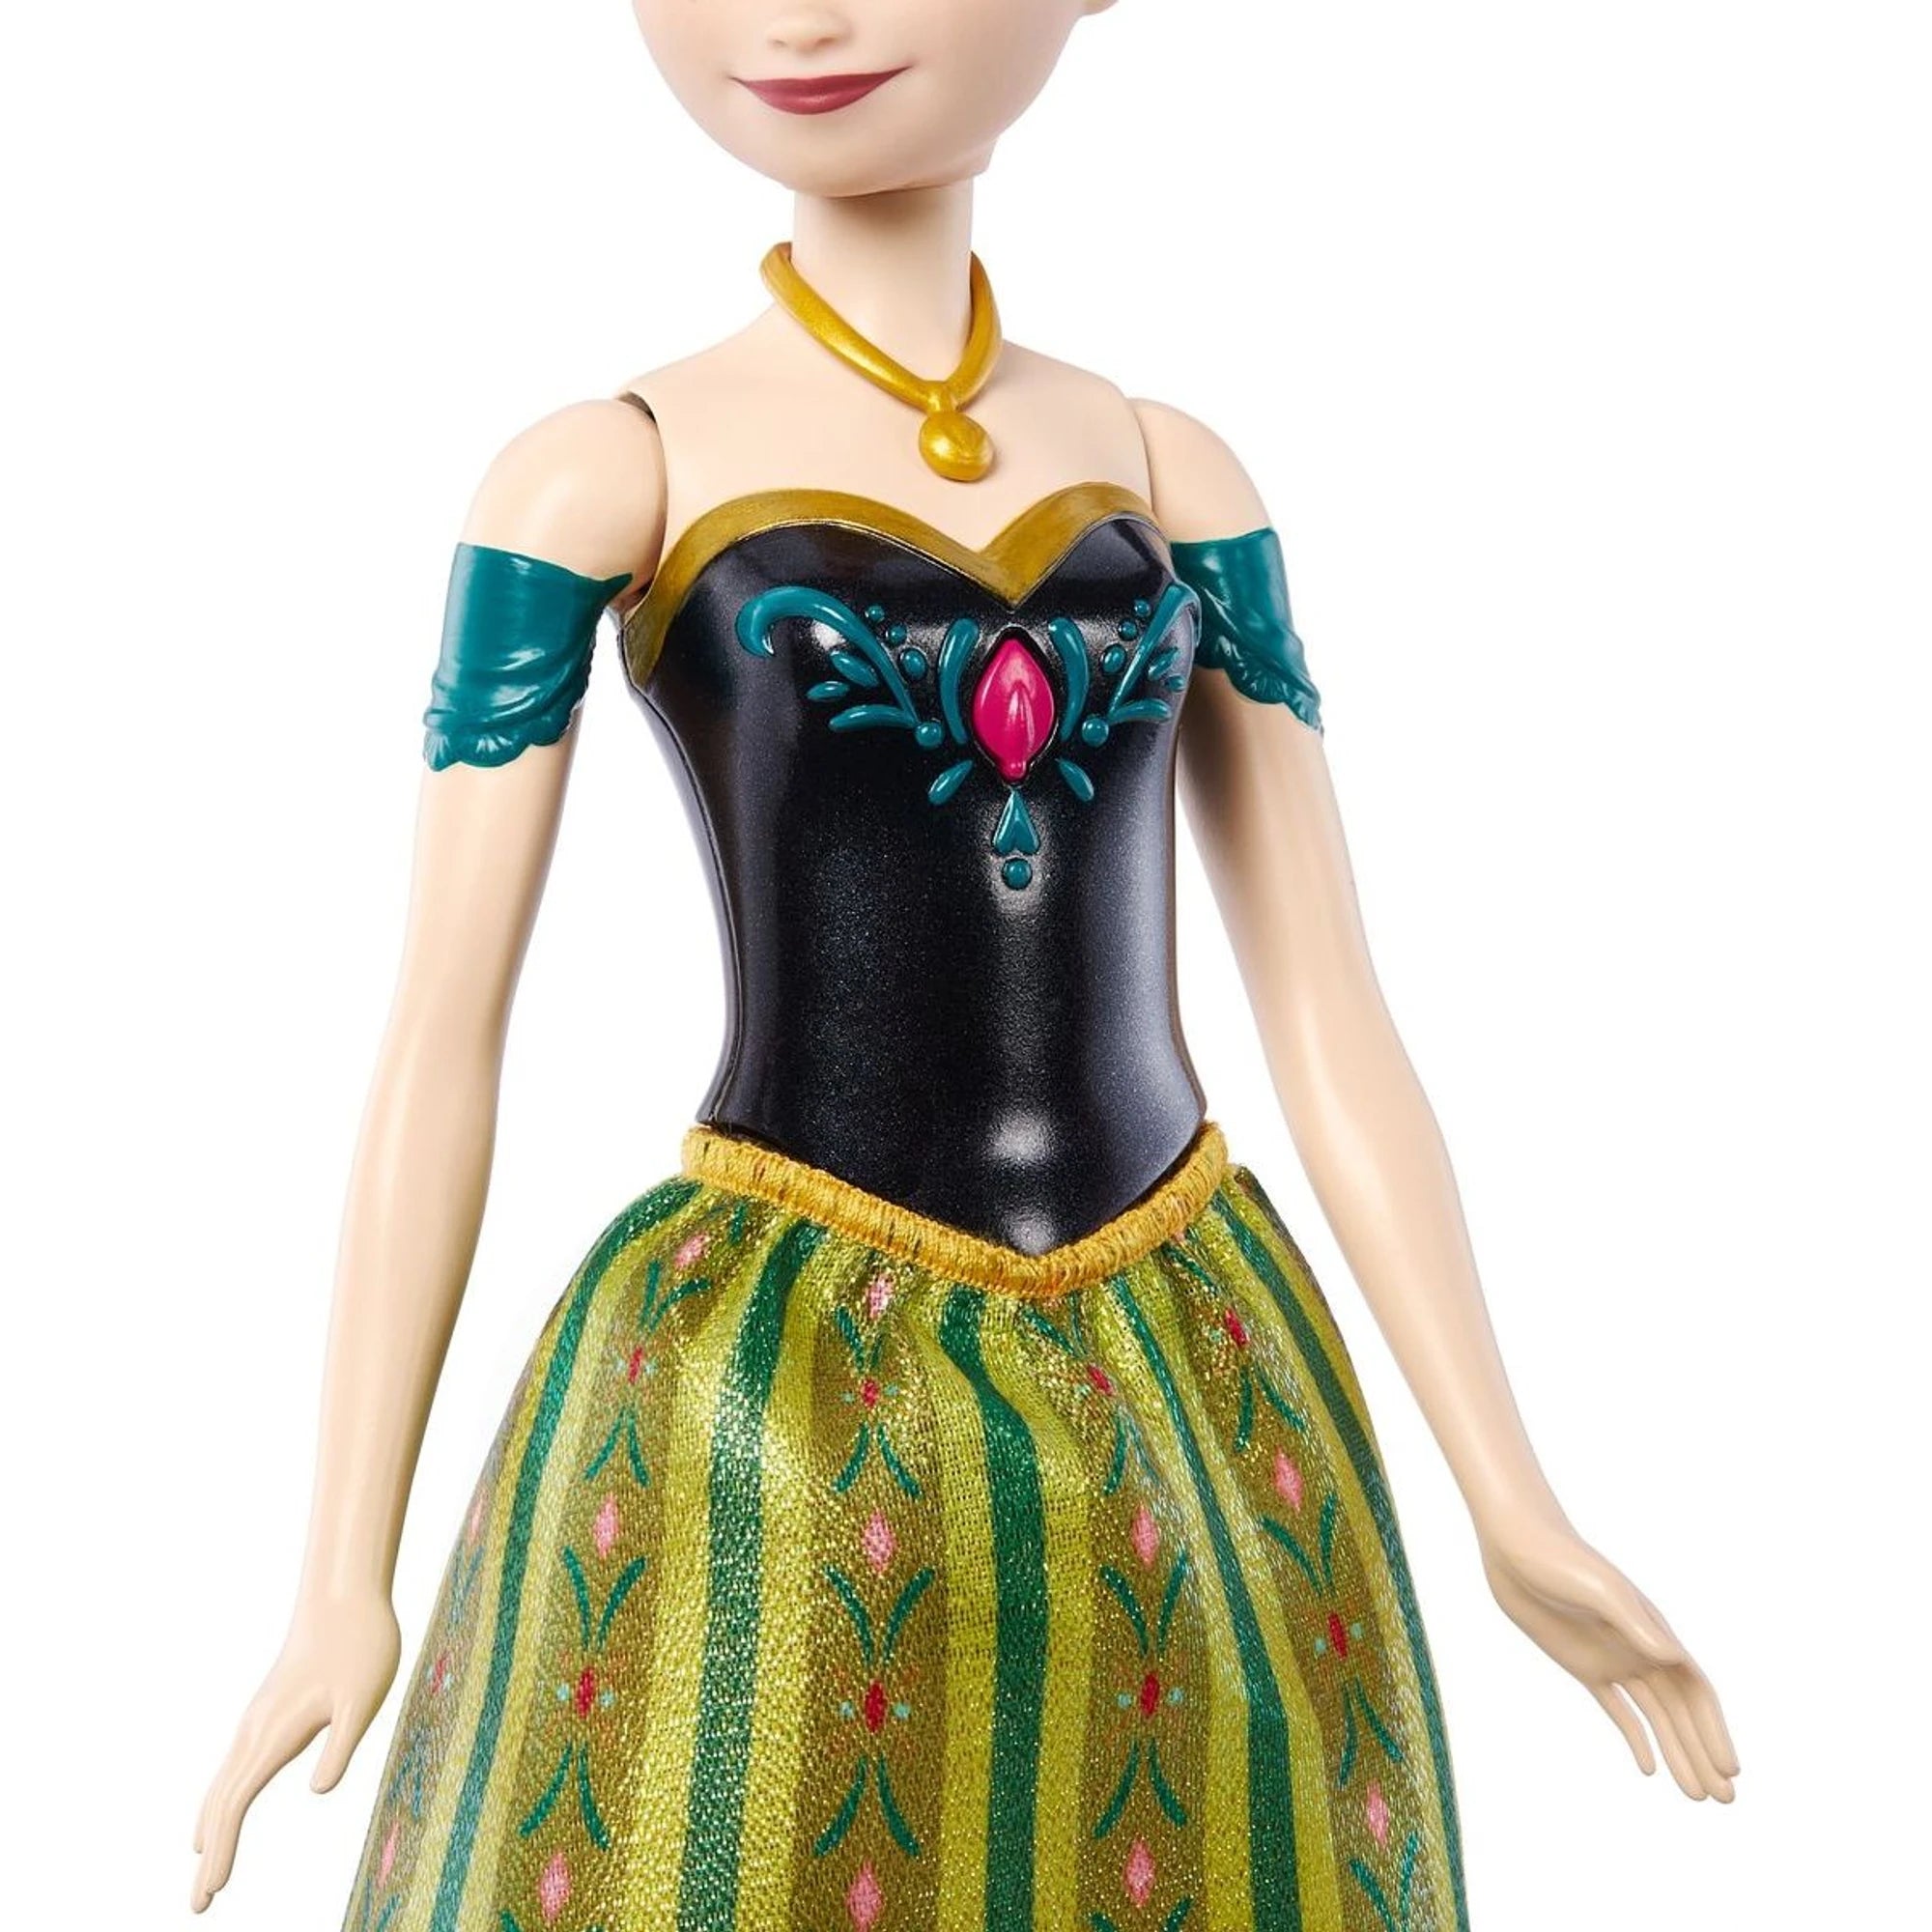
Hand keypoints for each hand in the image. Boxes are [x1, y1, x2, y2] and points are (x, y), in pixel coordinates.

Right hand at [189, 1588, 400, 1910]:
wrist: (345, 1595)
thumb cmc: (362, 1645)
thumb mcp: (363, 1699)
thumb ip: (341, 1745)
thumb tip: (317, 1792)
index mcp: (274, 1734)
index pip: (236, 1804)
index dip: (223, 1850)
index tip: (211, 1891)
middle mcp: (255, 1730)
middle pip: (221, 1803)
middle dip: (210, 1855)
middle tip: (198, 1907)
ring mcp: (257, 1720)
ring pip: (222, 1785)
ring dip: (211, 1829)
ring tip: (203, 1871)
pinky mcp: (267, 1712)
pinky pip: (234, 1767)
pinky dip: (221, 1800)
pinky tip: (220, 1814)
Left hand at [1480, 1517, 1739, 1801]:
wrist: (1515, 1544)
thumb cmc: (1558, 1558)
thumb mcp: (1598, 1588)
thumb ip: (1633, 1621)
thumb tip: (1672, 1656)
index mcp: (1653, 1632)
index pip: (1696, 1691)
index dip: (1714, 1730)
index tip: (1730, 1768)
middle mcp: (1641, 1648)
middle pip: (1682, 1712)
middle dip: (1704, 1754)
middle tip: (1725, 1801)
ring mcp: (1613, 1657)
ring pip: (1656, 1717)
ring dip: (1677, 1754)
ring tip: (1696, 1797)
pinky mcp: (1584, 1663)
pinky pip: (1618, 1708)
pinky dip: (1635, 1738)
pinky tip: (1648, 1768)